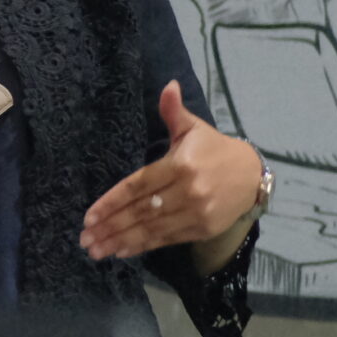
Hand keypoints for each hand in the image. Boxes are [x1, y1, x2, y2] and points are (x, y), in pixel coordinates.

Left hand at [79, 81, 262, 260]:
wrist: (252, 175)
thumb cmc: (213, 150)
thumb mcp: (193, 128)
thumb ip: (174, 111)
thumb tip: (167, 85)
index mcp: (180, 165)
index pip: (138, 186)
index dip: (111, 202)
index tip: (89, 216)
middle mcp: (188, 190)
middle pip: (141, 211)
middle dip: (110, 226)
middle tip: (84, 239)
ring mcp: (196, 212)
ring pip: (151, 229)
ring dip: (120, 241)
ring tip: (95, 249)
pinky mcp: (202, 228)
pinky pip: (167, 239)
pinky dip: (143, 246)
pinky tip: (121, 251)